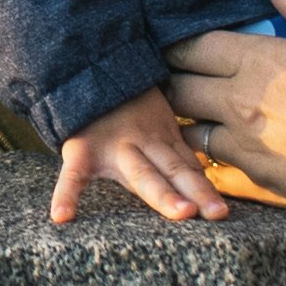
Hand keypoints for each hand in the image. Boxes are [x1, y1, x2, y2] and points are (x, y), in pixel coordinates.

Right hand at [48, 85, 226, 227]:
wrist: (85, 69)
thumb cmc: (125, 103)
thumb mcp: (154, 118)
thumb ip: (173, 147)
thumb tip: (202, 177)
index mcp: (162, 139)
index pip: (188, 169)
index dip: (206, 189)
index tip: (222, 212)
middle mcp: (143, 144)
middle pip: (174, 171)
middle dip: (196, 191)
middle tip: (216, 212)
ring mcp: (113, 148)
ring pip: (142, 174)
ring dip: (163, 193)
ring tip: (181, 213)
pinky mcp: (80, 151)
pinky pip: (72, 175)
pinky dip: (66, 195)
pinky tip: (62, 217)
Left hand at [163, 0, 285, 219]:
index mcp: (260, 61)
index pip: (193, 46)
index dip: (180, 44)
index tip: (176, 43)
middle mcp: (240, 102)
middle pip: (178, 88)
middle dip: (172, 80)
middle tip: (174, 77)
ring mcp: (243, 146)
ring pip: (188, 131)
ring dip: (186, 121)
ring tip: (191, 115)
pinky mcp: (254, 181)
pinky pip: (212, 168)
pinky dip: (208, 159)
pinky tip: (216, 154)